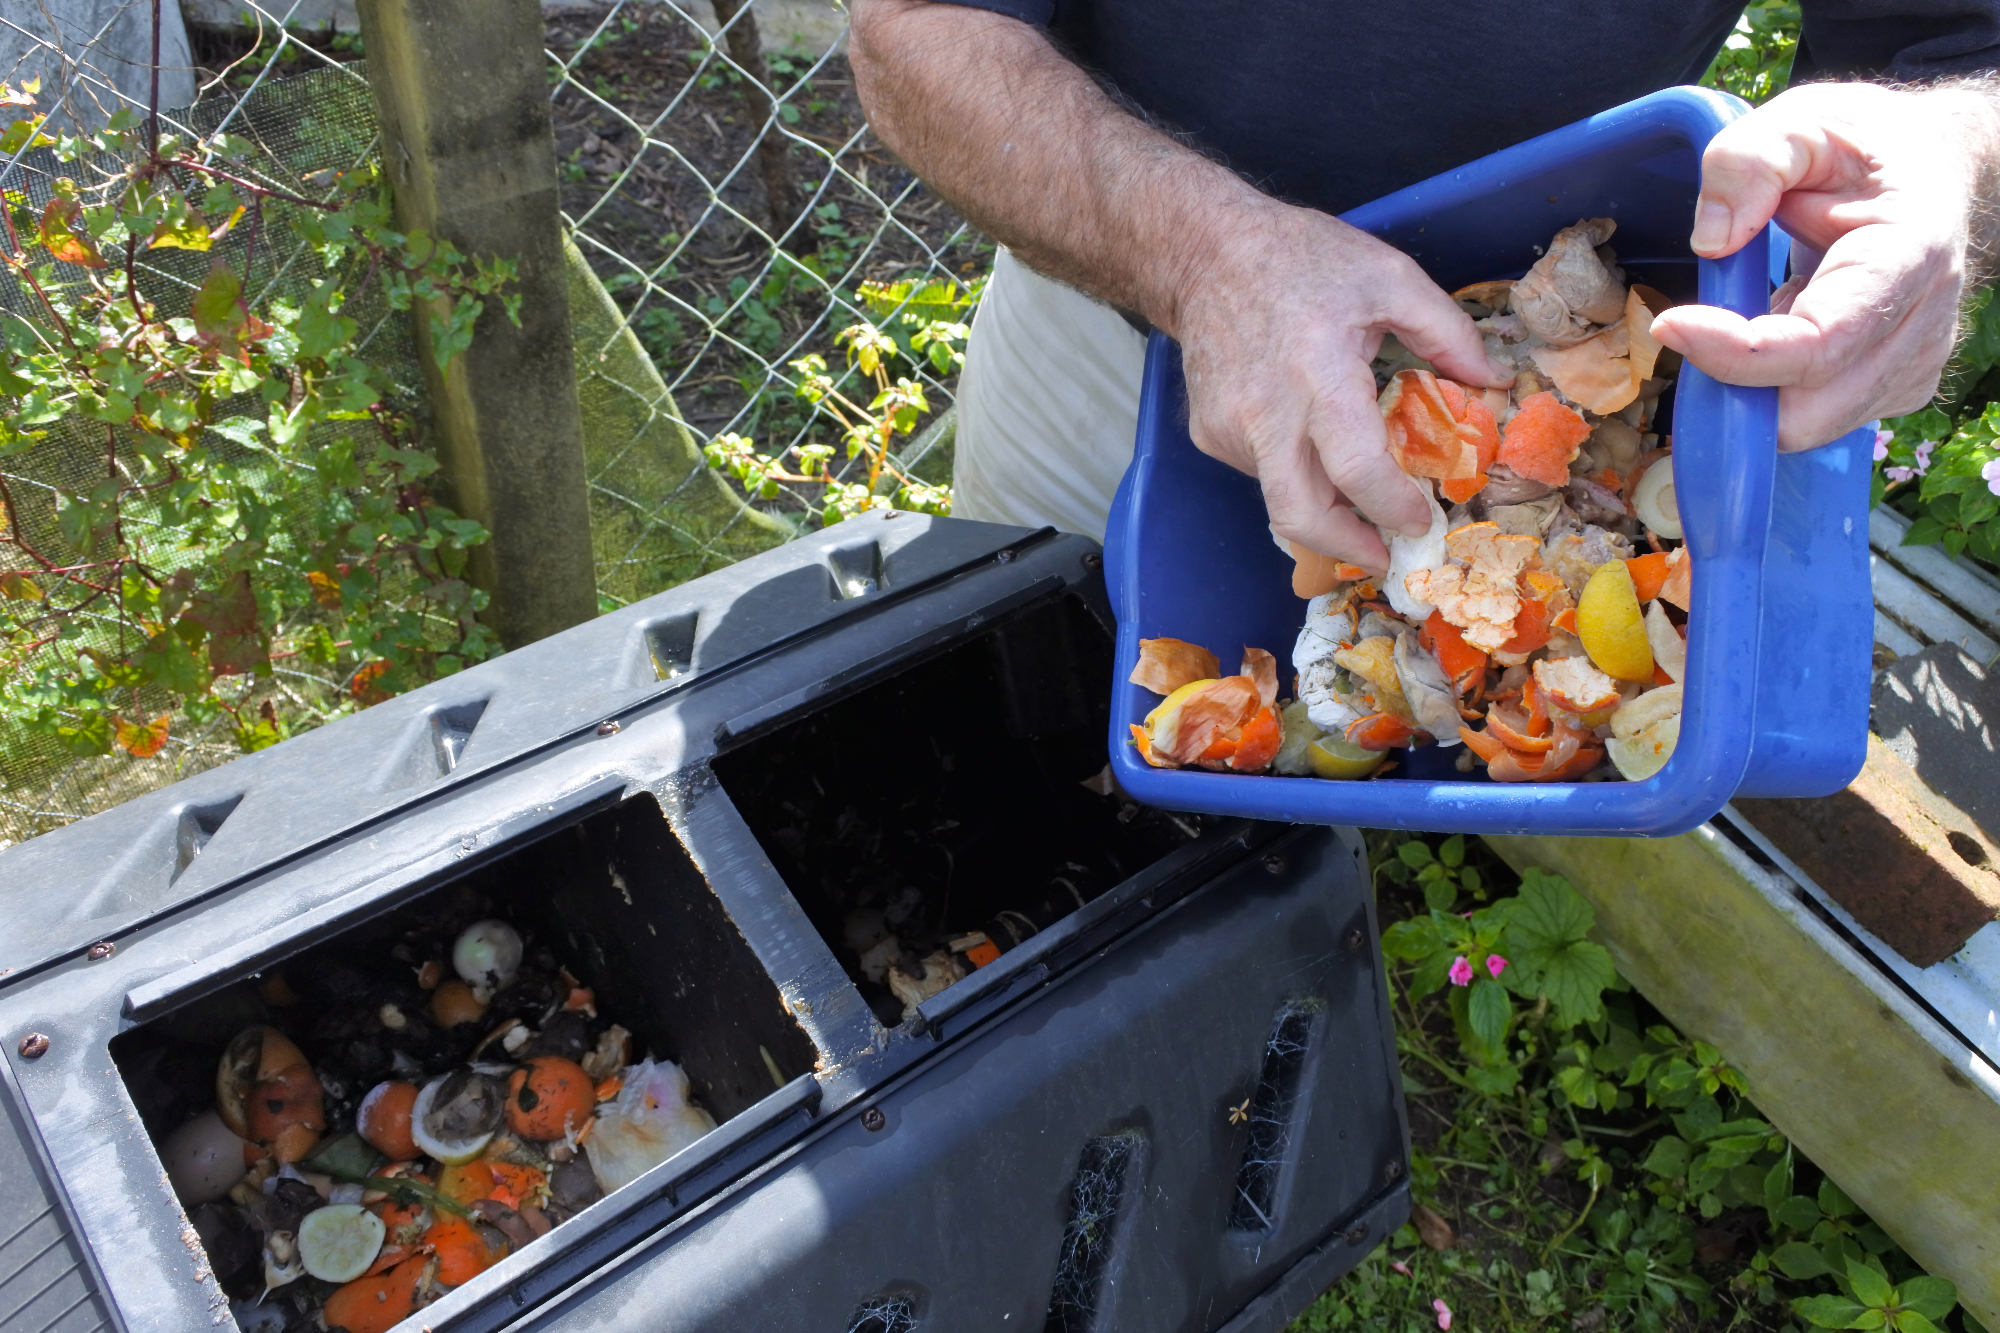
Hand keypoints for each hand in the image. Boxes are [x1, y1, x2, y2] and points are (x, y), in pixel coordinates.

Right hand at [1170, 201, 1508, 571]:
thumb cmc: (1302, 258)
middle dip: (1346, 547)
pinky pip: (1259, 470)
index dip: (1391, 507)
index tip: (1421, 519)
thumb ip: (1448, 331)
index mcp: (1319, 373)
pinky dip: (1291, 466)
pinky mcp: (1208, 433)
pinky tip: (1303, 431)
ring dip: (1322, 503)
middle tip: (1382, 553)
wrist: (1204, 252)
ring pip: (1280, 496)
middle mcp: (1266, 413)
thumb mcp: (1389, 276)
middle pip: (1299, 515)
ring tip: (1352, 485)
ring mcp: (1230, 428)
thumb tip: (1494, 382)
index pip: (1356, 469)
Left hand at [1651, 82, 1988, 450]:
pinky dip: (1775, 385)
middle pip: (1807, 414)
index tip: (1669, 324)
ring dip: (1753, 382)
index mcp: (1908, 255)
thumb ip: (1749, 160)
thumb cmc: (1863, 147)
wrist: (1930, 167)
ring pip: (1804, 425)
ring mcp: (1912, 368)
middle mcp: (1923, 326)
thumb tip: (1711, 240)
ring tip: (1766, 299)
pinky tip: (1787, 320)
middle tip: (1698, 319)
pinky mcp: (1894, 390)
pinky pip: (1811, 416)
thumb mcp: (1801, 121)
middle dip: (1732, 385)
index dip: (1736, 352)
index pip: (1819, 343)